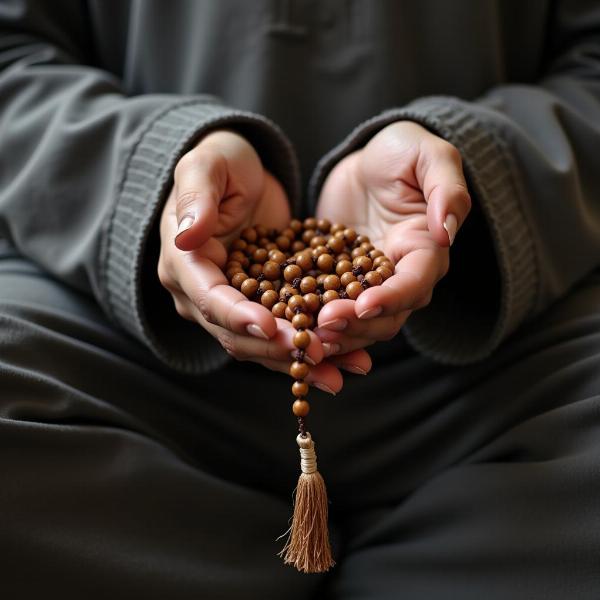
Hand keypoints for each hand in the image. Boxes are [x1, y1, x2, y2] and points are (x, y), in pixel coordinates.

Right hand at [158, 130, 368, 392]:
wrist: (241, 175)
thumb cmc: (221, 163)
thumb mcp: (207, 166)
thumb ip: (196, 196)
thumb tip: (186, 234)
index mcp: (185, 266)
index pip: (210, 299)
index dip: (239, 317)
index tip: (272, 327)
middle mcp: (203, 296)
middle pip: (236, 334)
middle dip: (277, 348)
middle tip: (319, 354)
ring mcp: (233, 305)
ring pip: (262, 345)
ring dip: (300, 360)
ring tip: (341, 373)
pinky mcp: (261, 305)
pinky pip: (284, 332)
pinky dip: (311, 345)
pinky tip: (348, 359)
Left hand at [315, 121, 470, 353]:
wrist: (367, 162)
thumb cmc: (403, 151)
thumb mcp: (429, 156)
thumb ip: (447, 189)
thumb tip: (448, 232)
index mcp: (427, 250)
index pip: (415, 284)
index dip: (392, 298)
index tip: (363, 305)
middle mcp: (401, 275)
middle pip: (387, 316)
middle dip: (357, 325)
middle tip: (322, 324)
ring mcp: (368, 283)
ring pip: (358, 323)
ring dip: (335, 334)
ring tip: (306, 334)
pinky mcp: (339, 282)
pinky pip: (329, 308)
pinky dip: (313, 320)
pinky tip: (290, 324)